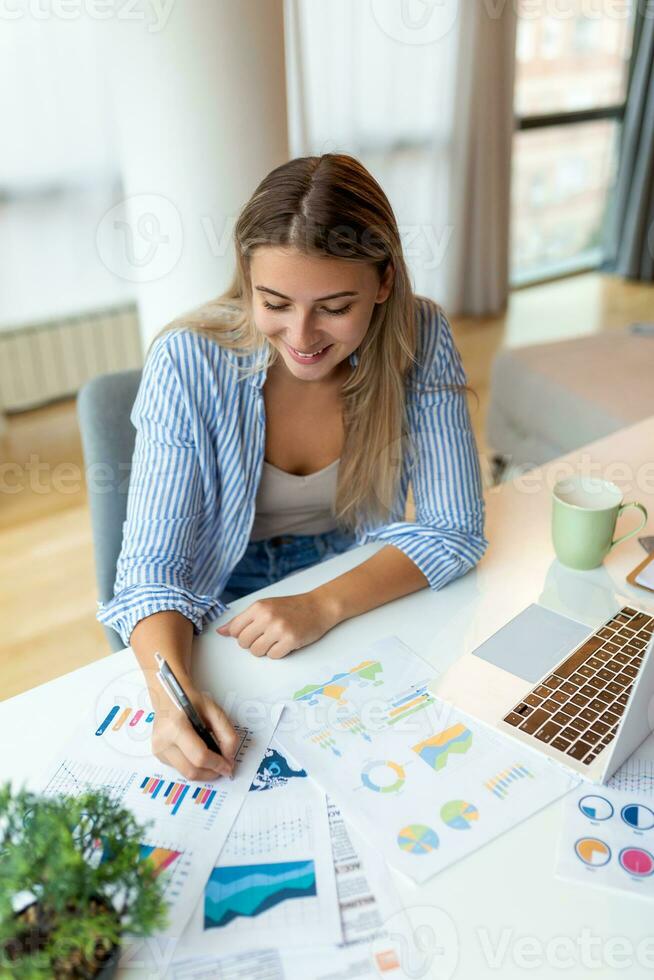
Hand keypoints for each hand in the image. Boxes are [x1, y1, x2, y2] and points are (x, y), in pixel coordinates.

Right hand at [150, 682, 239, 781]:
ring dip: (203, 772)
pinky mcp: (159, 755)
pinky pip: (180, 769)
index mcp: (176, 726)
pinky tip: (200, 755)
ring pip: (186, 773)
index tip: (228, 766)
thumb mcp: (214, 711)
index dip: (217, 764)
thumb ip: (227, 734)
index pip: (199, 756)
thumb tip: (229, 757)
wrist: (170, 696)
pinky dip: (194, 767)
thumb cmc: (191, 702)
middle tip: (224, 767)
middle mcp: (163, 741)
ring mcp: (159, 750)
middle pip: (191, 770)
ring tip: (213, 761)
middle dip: (211, 772)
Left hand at [216, 592, 336, 658]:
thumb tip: (220, 632)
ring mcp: (279, 629)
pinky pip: (273, 656)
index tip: (253, 632)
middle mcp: (267, 617)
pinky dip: (278, 653)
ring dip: (265, 650)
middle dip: (252, 644)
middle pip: (244, 643)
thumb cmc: (291, 607)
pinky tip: (286, 643)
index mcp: (258, 607)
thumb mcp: (265, 607)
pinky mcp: (291, 640)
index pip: (235, 630)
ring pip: (257, 652)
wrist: (319, 606)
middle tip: (266, 637)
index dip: (242, 635)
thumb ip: (242, 619)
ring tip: (276, 639)